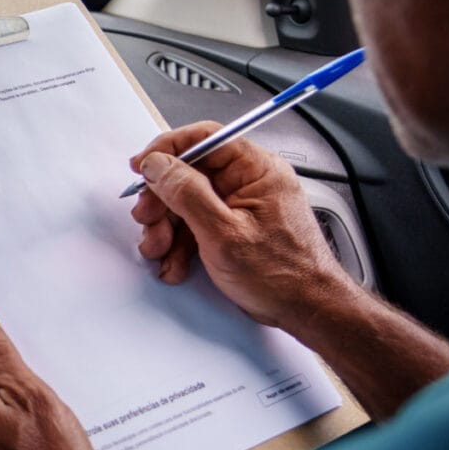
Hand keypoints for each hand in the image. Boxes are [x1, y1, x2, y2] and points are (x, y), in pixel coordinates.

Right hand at [129, 121, 359, 330]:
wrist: (306, 311)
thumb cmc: (284, 275)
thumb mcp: (224, 234)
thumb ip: (187, 194)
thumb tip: (158, 165)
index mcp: (256, 169)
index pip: (206, 138)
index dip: (167, 149)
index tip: (142, 165)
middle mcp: (248, 181)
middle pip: (189, 173)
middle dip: (162, 201)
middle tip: (148, 220)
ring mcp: (239, 205)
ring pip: (187, 202)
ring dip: (166, 228)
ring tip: (162, 251)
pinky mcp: (232, 227)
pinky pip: (195, 224)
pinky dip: (180, 244)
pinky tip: (176, 263)